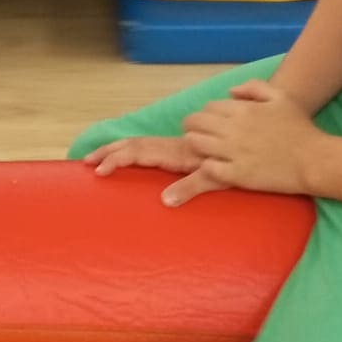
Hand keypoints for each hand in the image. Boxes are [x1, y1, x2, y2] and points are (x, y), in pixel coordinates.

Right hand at [81, 135, 229, 207]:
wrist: (256, 140)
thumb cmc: (239, 164)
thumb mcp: (218, 178)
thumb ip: (192, 187)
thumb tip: (164, 201)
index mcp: (176, 153)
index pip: (139, 152)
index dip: (116, 159)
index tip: (97, 170)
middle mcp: (173, 147)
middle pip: (134, 144)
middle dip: (108, 151)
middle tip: (85, 161)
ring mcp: (177, 147)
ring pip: (141, 143)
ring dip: (117, 148)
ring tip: (96, 157)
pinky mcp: (183, 149)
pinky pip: (151, 146)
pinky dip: (132, 149)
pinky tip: (126, 156)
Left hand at [179, 80, 317, 201]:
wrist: (314, 160)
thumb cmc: (300, 128)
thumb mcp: (281, 97)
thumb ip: (254, 87)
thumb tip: (230, 92)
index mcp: (243, 109)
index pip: (208, 107)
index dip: (207, 115)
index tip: (211, 123)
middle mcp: (234, 129)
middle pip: (195, 123)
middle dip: (193, 128)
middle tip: (199, 135)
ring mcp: (234, 152)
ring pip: (195, 143)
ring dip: (195, 145)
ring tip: (203, 150)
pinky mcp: (237, 175)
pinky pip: (207, 168)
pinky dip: (207, 165)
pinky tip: (215, 166)